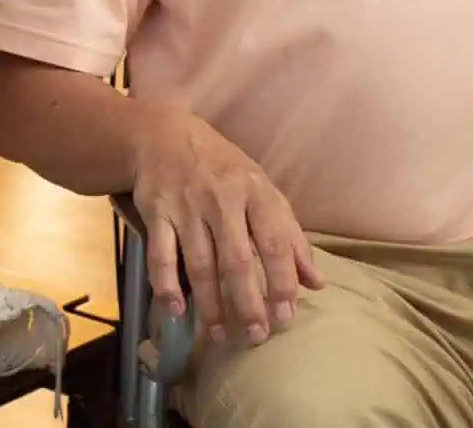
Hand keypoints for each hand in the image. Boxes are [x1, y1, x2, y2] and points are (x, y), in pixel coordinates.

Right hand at [131, 108, 324, 345]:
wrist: (163, 135)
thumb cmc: (223, 170)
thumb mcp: (263, 192)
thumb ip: (290, 237)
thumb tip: (316, 284)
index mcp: (255, 193)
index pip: (275, 243)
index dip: (282, 282)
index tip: (285, 315)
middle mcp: (221, 200)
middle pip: (237, 260)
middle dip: (247, 303)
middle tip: (256, 336)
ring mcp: (185, 206)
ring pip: (199, 263)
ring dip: (210, 304)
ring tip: (219, 335)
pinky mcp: (155, 211)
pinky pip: (160, 253)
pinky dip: (166, 283)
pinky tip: (175, 309)